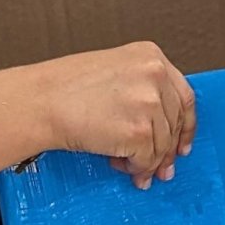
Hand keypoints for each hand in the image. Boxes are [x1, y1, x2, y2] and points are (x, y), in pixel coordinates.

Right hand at [32, 42, 195, 188]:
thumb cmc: (65, 88)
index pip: (183, 96)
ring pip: (162, 145)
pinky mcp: (139, 132)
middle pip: (174, 123)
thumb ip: (143, 89)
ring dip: (147, 162)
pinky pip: (147, 159)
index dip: (185, 125)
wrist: (40, 101)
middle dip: (167, 150)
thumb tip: (161, 126)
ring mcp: (149, 103)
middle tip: (160, 168)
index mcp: (150, 56)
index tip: (182, 142)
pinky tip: (120, 165)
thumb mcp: (114, 71)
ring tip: (129, 166)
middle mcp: (155, 75)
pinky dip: (136, 168)